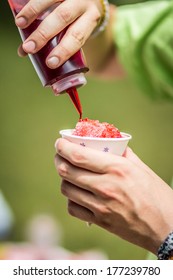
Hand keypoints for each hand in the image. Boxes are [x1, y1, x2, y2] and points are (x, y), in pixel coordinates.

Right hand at [15, 0, 103, 67]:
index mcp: (91, 18)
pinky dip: (32, 4)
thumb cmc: (78, 19)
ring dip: (33, 12)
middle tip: (29, 48)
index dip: (64, 50)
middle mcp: (83, 2)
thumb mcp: (75, 31)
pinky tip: (22, 13)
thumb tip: (23, 53)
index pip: (78, 36)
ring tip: (19, 24)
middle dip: (44, 34)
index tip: (50, 63)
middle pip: (63, 17)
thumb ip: (55, 42)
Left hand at [54, 138, 172, 253]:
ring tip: (70, 174)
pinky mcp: (100, 221)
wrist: (166, 228)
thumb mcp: (142, 169)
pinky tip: (78, 194)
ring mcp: (101, 206)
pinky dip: (71, 198)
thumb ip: (123, 155)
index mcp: (117, 169)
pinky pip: (73, 208)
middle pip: (67, 171)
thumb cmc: (157, 196)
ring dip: (64, 179)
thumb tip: (110, 144)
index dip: (63, 147)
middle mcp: (106, 186)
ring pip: (66, 189)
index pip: (78, 155)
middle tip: (60, 155)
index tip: (59, 143)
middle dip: (58, 160)